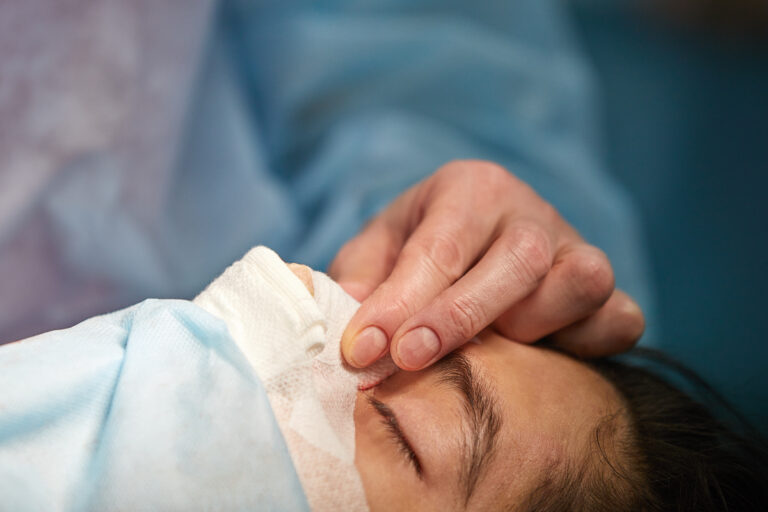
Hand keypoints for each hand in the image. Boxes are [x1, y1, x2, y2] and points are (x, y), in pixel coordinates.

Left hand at [329, 160, 644, 369]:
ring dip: (532, 324)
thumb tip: (352, 325)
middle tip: (408, 359)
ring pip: (581, 280)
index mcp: (471, 189)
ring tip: (490, 346)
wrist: (478, 241)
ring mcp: (577, 248)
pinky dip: (590, 343)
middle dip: (460, 317)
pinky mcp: (609, 290)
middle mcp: (530, 212)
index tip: (364, 352)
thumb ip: (361, 278)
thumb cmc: (418, 249)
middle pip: (518, 259)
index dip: (401, 303)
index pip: (441, 247)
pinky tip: (542, 358)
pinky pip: (621, 318)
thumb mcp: (377, 250)